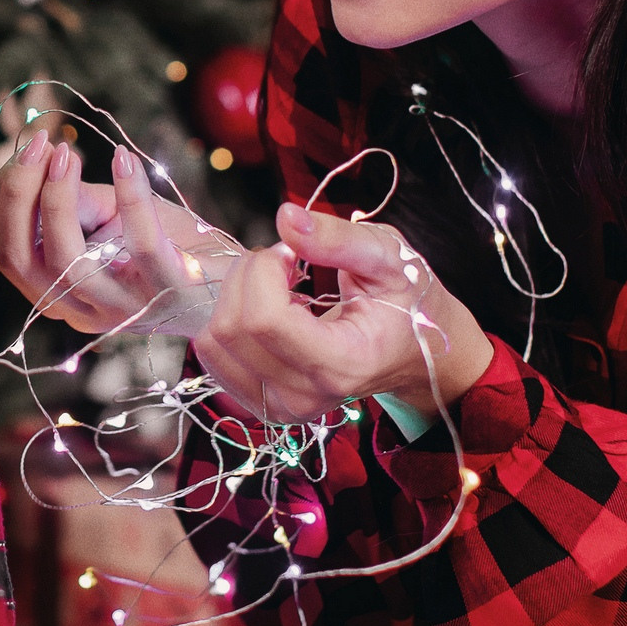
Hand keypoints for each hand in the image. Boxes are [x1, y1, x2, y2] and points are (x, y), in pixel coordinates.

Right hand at [0, 134, 223, 334]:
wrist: (235, 285)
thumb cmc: (169, 245)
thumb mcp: (109, 219)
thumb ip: (73, 202)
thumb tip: (40, 162)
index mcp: (57, 292)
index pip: (1, 250)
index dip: (2, 197)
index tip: (27, 151)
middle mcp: (81, 309)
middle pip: (18, 257)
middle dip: (18, 192)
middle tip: (41, 143)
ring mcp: (123, 307)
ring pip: (63, 260)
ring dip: (57, 197)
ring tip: (69, 153)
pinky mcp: (168, 290)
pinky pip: (139, 244)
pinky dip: (129, 196)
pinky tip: (123, 160)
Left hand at [194, 203, 492, 426]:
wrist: (414, 354)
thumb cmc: (405, 302)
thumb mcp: (388, 258)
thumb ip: (338, 238)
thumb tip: (286, 217)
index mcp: (342, 365)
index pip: (264, 320)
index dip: (266, 270)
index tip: (293, 253)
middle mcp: (306, 397)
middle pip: (233, 327)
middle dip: (248, 276)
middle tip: (285, 264)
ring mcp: (280, 408)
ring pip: (213, 343)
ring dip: (235, 297)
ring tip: (278, 288)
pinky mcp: (260, 405)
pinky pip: (212, 357)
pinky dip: (230, 321)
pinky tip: (267, 312)